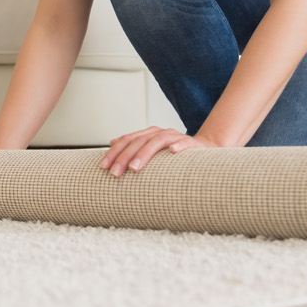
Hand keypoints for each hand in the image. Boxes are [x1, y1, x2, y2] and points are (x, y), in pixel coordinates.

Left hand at [100, 127, 216, 176]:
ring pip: (157, 141)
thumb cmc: (173, 155)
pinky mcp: (192, 144)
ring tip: (134, 168)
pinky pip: (185, 142)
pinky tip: (173, 152)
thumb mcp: (152, 151)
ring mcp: (176, 137)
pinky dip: (179, 145)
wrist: (203, 150)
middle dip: (124, 157)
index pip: (127, 140)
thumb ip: (134, 146)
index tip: (103, 167)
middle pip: (138, 141)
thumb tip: (112, 143)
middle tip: (115, 174)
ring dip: (144, 154)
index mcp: (149, 134)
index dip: (114, 152)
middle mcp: (160, 132)